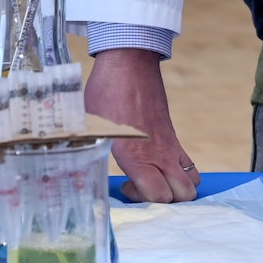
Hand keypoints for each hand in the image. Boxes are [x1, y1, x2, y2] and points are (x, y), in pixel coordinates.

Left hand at [85, 48, 199, 202]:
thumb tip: (70, 163)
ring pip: (192, 180)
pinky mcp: (173, 135)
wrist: (129, 62)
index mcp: (137, 155)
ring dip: (177, 187)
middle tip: (142, 185)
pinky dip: (179, 171)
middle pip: (183, 194)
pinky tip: (156, 163)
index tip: (126, 186)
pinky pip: (187, 162)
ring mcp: (170, 144)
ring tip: (154, 178)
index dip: (143, 200)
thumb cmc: (106, 92)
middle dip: (166, 199)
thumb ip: (87, 148)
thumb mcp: (89, 124)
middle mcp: (159, 154)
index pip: (159, 196)